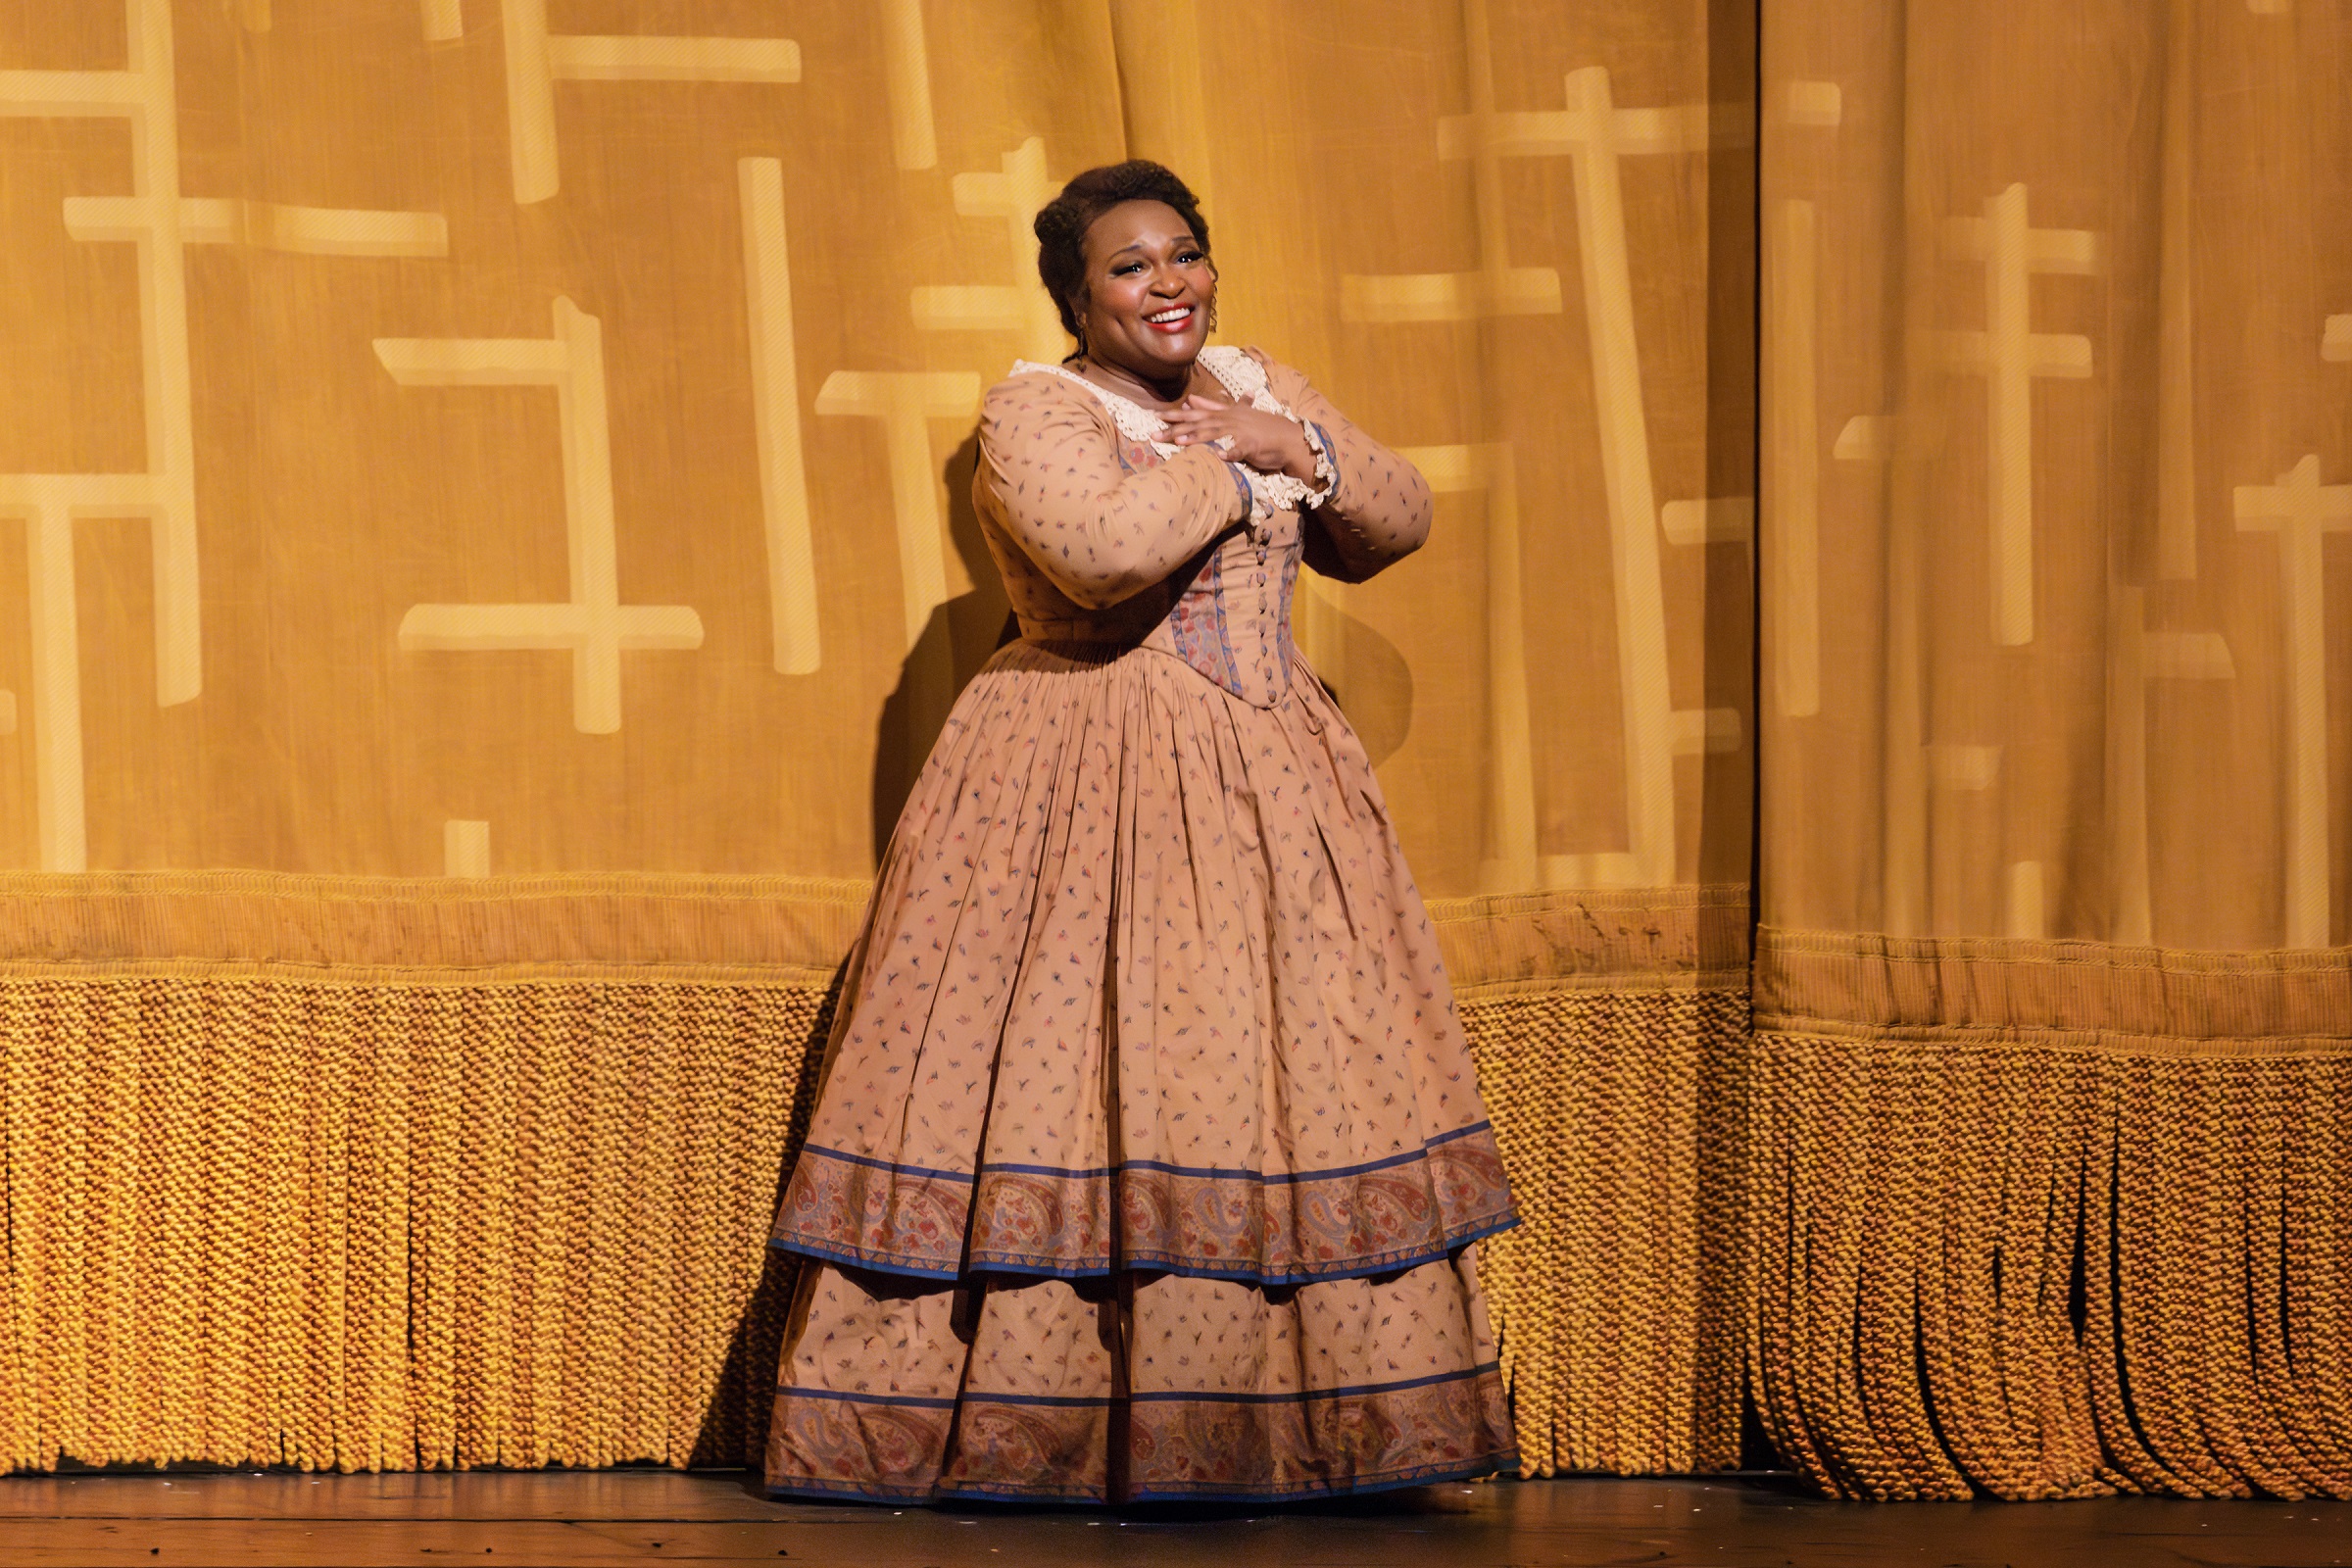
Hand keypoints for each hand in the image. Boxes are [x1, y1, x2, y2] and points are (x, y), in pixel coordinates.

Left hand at [1162, 396, 1316, 481]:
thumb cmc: (1262, 427)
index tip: (1154, 416)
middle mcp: (1230, 420)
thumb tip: (1191, 400)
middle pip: (1198, 423)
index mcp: (1226, 414)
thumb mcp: (1237, 413)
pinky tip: (1220, 457)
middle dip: (1175, 428)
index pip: (1196, 412)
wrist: (1289, 437)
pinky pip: (1240, 449)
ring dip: (1197, 437)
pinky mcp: (1252, 445)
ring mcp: (1241, 432)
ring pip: (1215, 434)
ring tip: (1179, 441)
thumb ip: (1213, 406)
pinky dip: (1230, 453)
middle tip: (1154, 433)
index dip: (1175, 415)